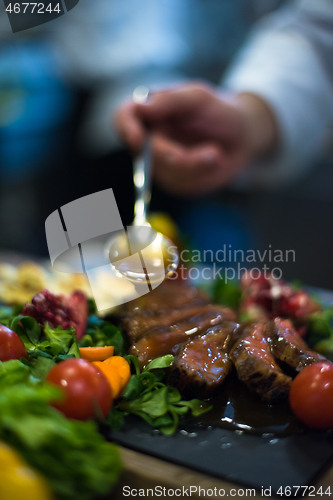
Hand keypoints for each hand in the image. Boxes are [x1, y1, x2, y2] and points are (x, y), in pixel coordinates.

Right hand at [115, 83, 277, 196]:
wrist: (244, 136)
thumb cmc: (221, 110)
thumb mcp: (199, 98)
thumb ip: (170, 100)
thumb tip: (140, 107)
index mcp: (150, 111)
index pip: (123, 117)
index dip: (125, 128)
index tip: (137, 139)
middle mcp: (150, 138)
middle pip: (144, 153)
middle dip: (176, 156)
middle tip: (212, 154)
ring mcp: (161, 163)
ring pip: (165, 173)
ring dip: (196, 166)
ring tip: (217, 154)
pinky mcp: (175, 181)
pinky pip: (181, 184)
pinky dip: (201, 174)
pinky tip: (214, 162)